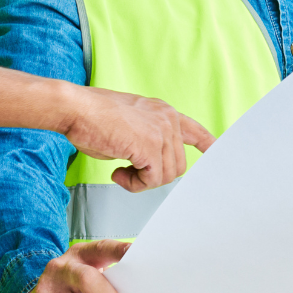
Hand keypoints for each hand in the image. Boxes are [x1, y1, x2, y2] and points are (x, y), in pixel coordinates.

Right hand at [17, 240, 127, 292]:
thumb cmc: (72, 290)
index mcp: (79, 255)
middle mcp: (59, 268)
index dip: (118, 250)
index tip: (133, 253)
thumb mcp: (87, 273)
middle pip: (88, 280)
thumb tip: (139, 285)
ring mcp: (45, 291)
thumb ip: (107, 274)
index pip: (101, 248)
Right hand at [60, 87, 214, 192]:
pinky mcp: (151, 146)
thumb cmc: (91, 118)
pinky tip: (118, 173)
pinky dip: (134, 184)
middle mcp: (168, 119)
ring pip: (167, 175)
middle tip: (128, 171)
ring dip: (142, 181)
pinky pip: (152, 180)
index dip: (207, 145)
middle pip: (178, 165)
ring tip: (121, 170)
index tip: (216, 153)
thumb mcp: (128, 126)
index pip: (195, 130)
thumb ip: (146, 141)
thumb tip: (148, 166)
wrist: (76, 108)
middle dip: (154, 175)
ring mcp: (162, 132)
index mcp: (162, 111)